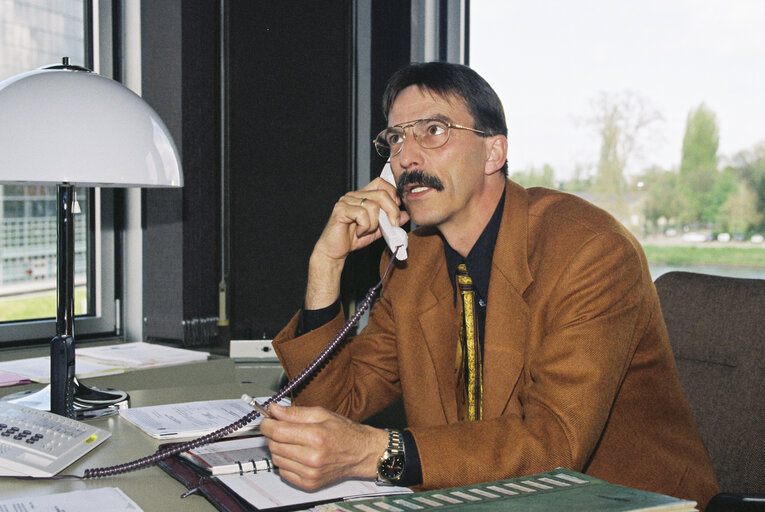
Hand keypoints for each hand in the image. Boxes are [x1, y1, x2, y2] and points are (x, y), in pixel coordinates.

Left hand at [259, 403, 387, 490]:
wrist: (361, 453)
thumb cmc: (344, 432)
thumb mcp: (322, 414)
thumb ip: (295, 412)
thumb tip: (274, 410)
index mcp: (316, 436)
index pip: (277, 431)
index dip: (267, 424)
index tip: (266, 420)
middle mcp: (312, 458)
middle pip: (274, 445)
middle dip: (272, 434)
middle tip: (280, 428)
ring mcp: (310, 473)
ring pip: (277, 459)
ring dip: (279, 448)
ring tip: (293, 441)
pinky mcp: (309, 484)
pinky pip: (284, 472)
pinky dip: (286, 462)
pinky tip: (297, 454)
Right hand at [305, 177, 409, 308]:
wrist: (334, 251)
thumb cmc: (352, 239)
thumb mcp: (377, 230)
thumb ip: (390, 222)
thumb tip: (405, 215)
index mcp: (363, 196)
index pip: (381, 183)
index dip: (392, 194)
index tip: (395, 210)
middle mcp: (354, 195)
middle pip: (381, 194)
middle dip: (391, 211)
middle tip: (391, 225)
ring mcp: (346, 201)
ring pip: (373, 206)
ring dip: (374, 223)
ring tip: (366, 231)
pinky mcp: (341, 209)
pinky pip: (362, 214)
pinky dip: (365, 227)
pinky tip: (358, 232)